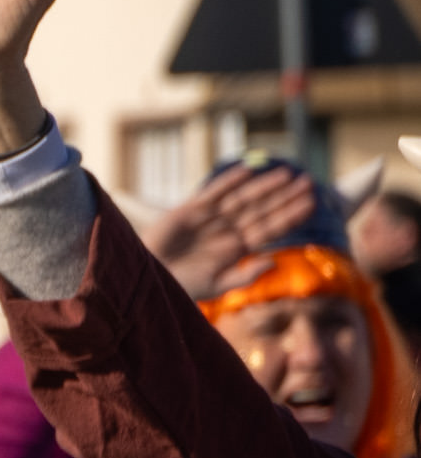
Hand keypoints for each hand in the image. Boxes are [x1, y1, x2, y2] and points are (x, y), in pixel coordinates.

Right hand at [150, 157, 325, 299]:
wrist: (145, 280)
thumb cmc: (179, 286)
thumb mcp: (216, 287)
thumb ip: (245, 276)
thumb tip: (274, 260)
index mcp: (238, 249)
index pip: (270, 228)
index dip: (290, 215)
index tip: (312, 203)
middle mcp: (227, 230)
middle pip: (262, 210)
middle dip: (285, 196)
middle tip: (308, 182)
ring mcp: (210, 219)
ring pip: (243, 199)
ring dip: (264, 186)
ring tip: (287, 174)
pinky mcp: (189, 210)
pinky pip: (213, 192)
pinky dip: (229, 181)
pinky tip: (248, 171)